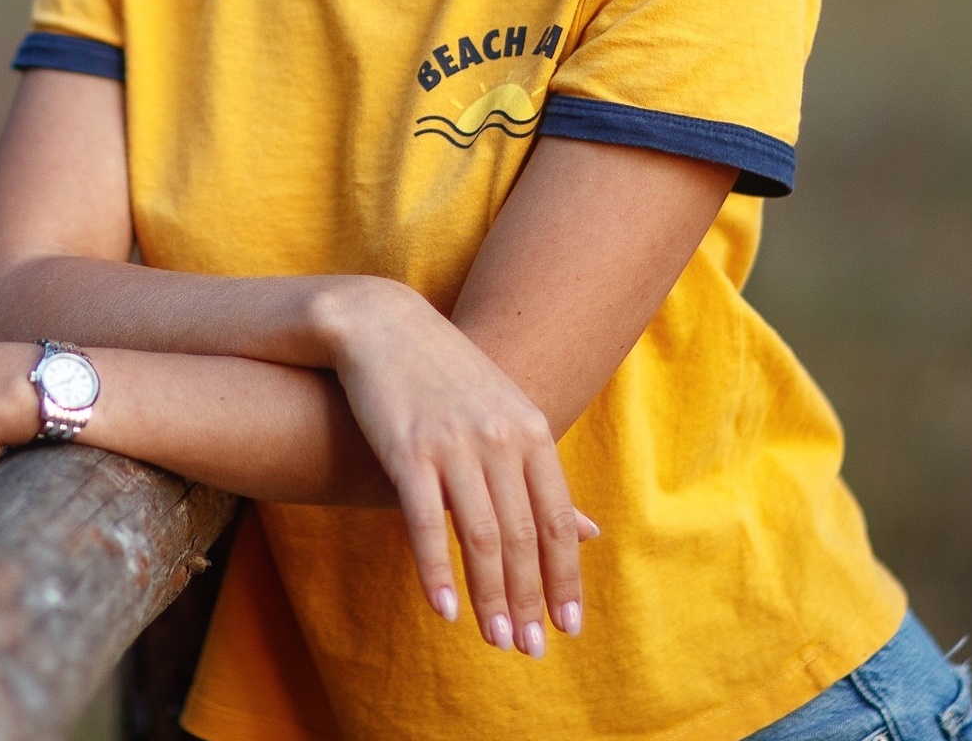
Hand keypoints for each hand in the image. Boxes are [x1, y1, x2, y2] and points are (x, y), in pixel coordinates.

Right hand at [317, 279, 596, 657]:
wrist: (379, 323)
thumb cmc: (445, 376)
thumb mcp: (507, 416)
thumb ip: (543, 476)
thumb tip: (591, 531)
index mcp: (531, 431)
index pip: (558, 521)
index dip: (565, 578)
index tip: (568, 627)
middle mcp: (499, 438)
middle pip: (524, 536)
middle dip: (529, 599)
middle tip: (530, 649)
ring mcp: (453, 443)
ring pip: (482, 536)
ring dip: (490, 597)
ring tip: (496, 640)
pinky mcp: (406, 449)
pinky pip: (425, 522)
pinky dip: (436, 570)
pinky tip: (443, 608)